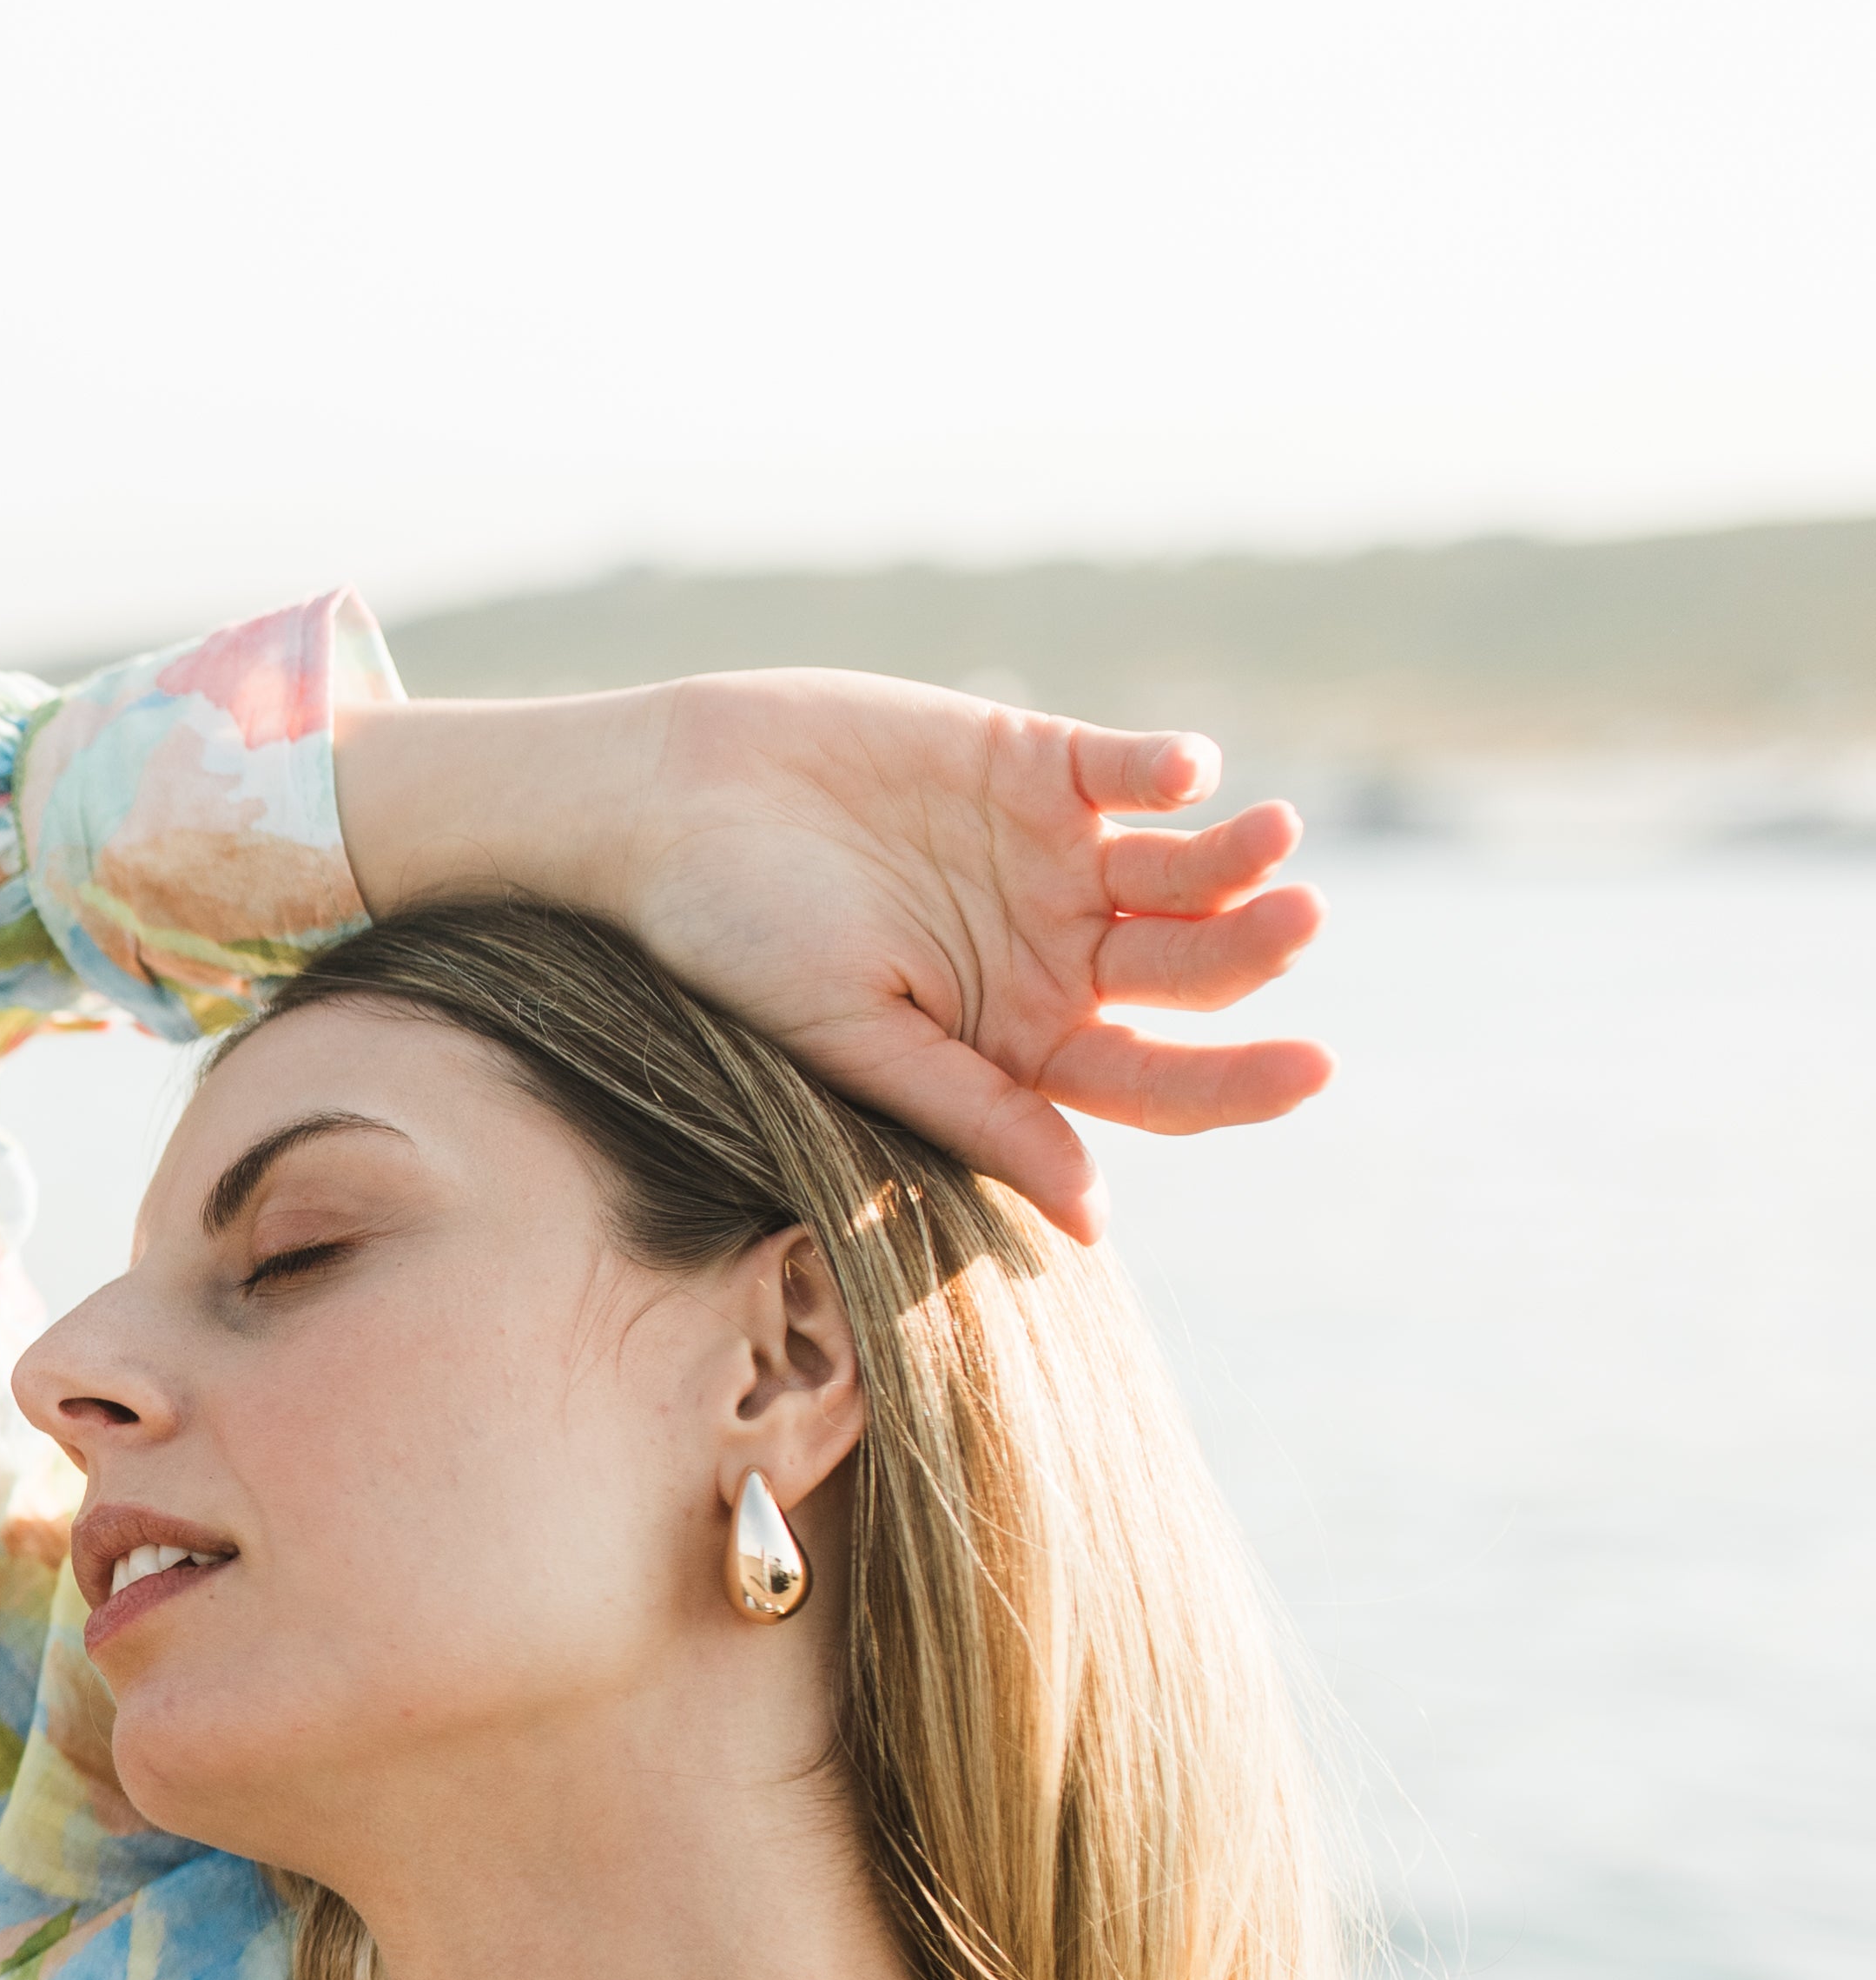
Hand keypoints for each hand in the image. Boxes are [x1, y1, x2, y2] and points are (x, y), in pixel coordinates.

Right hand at [335, 674, 1326, 1241]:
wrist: (665, 805)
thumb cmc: (735, 939)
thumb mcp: (852, 1037)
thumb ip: (974, 1106)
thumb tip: (1094, 1219)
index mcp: (1016, 1041)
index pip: (1152, 1078)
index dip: (1239, 1080)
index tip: (1313, 1068)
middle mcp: (1052, 953)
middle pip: (1190, 969)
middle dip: (1254, 950)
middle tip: (1299, 920)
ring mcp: (1052, 855)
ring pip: (1189, 865)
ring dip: (1239, 853)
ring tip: (1269, 834)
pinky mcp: (1035, 760)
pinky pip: (1130, 768)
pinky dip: (1168, 767)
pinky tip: (1182, 772)